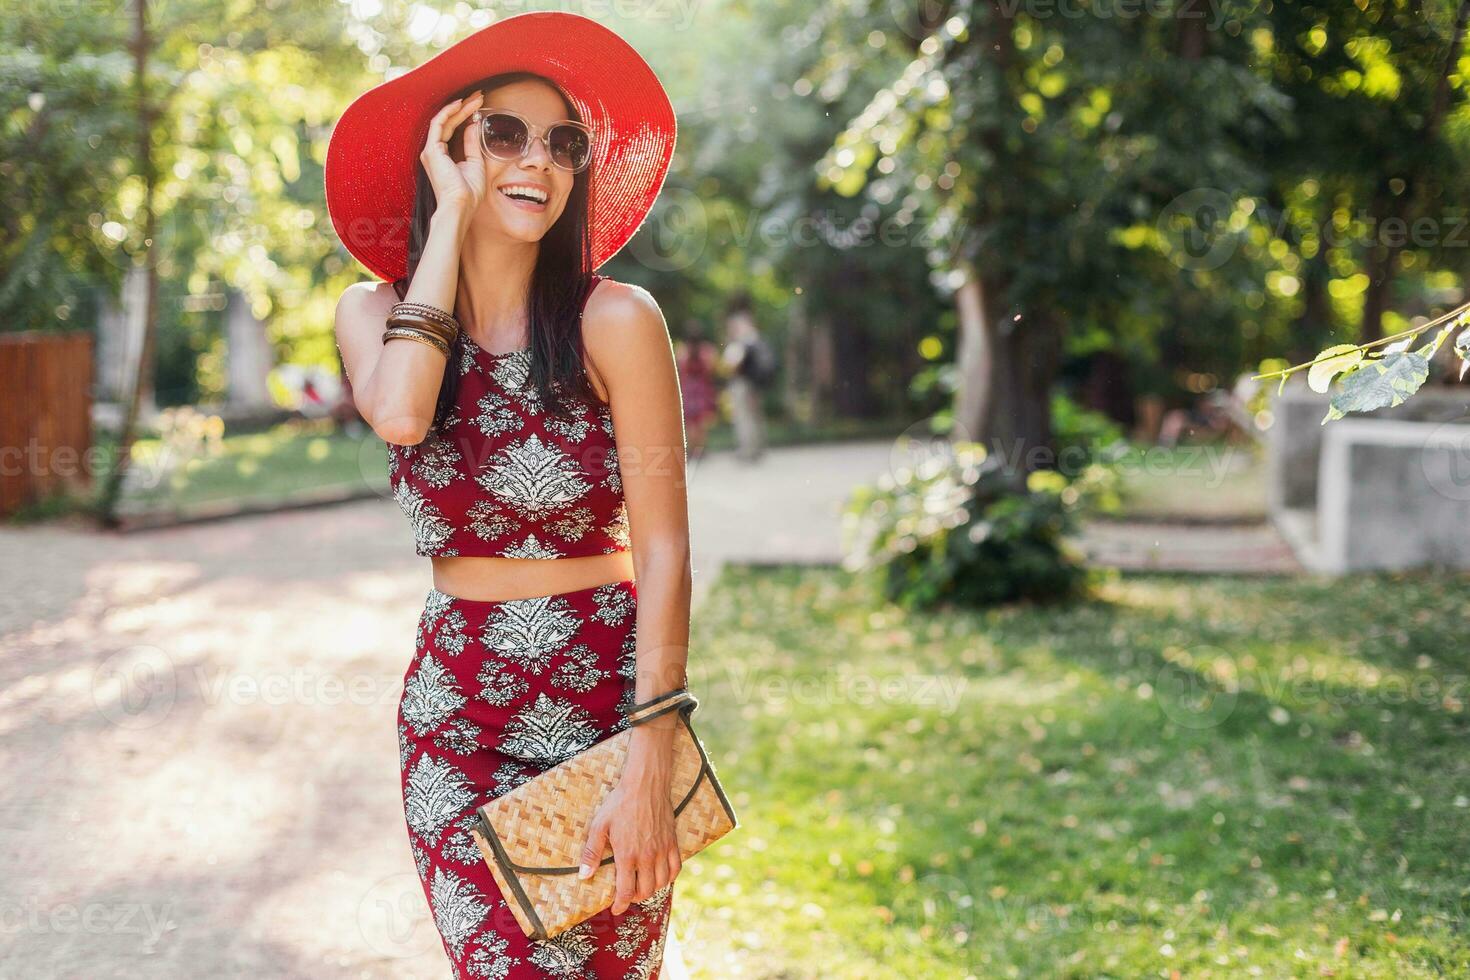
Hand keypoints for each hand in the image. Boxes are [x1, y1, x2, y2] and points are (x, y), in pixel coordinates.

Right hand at [419, 92, 485, 217]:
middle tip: (478, 96)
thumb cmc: (468, 192)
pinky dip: (449, 112)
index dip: (465, 115)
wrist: (461, 205)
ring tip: (475, 98)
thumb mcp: (475, 163)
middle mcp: (433, 152)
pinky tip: (461, 105)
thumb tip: (473, 125)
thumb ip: (472, 144)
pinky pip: (438, 124)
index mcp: (442, 157)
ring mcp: (431, 151)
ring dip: (459, 107)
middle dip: (464, 108)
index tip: (479, 106)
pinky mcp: (432, 150)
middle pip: (448, 122)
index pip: (452, 129)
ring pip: (443, 120)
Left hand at [578, 776, 680, 914]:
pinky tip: (661, 877)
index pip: (626, 891)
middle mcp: (647, 857)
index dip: (620, 905)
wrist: (646, 784)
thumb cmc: (620, 803)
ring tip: (642, 887)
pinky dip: (669, 878)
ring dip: (652, 890)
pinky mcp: (672, 842)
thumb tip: (584, 875)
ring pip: (661, 883)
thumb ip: (592, 852)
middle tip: (627, 895)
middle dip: (634, 898)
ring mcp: (662, 850)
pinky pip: (675, 869)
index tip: (615, 909)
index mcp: (627, 855)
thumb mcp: (600, 825)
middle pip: (645, 891)